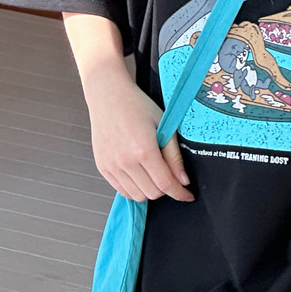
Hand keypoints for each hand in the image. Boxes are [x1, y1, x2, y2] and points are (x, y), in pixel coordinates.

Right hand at [84, 62, 192, 203]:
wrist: (108, 95)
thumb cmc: (136, 106)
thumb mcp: (163, 127)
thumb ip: (174, 156)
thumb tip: (183, 181)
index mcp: (143, 150)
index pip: (165, 184)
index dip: (180, 193)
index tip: (187, 195)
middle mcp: (125, 161)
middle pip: (152, 193)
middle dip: (165, 189)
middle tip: (170, 176)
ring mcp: (111, 165)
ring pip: (137, 196)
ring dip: (149, 190)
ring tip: (153, 174)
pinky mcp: (103, 167)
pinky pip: (122, 190)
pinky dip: (134, 188)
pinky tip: (140, 175)